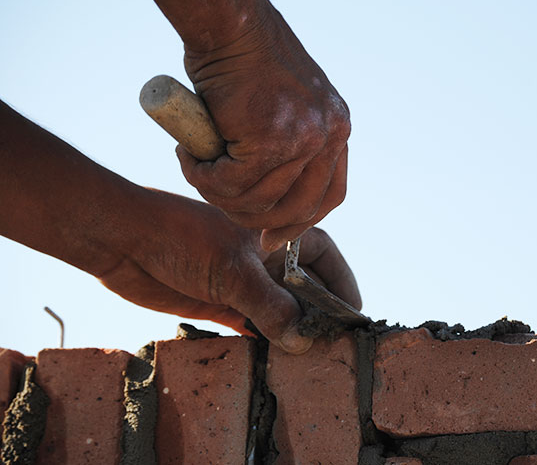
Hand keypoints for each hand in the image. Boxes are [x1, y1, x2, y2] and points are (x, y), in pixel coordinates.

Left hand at [98, 190, 360, 353]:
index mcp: (278, 235)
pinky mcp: (223, 303)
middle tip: (334, 345)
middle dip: (320, 315)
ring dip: (293, 332)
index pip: (326, 259)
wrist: (124, 240)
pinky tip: (277, 357)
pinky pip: (255, 325)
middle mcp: (267, 259)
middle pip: (306, 289)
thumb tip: (302, 341)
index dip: (342, 286)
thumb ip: (270, 305)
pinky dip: (266, 341)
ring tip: (311, 358)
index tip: (354, 317)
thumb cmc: (182, 235)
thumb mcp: (233, 268)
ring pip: (281, 310)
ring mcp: (245, 281)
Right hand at [177, 9, 350, 251]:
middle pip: (298, 208)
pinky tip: (189, 156)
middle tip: (223, 205)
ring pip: (258, 200)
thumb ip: (289, 147)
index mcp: (335, 129)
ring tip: (198, 169)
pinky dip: (203, 177)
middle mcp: (328, 135)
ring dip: (220, 194)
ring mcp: (303, 138)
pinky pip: (231, 183)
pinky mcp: (270, 138)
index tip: (272, 237)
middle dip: (256, 219)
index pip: (329, 195)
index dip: (298, 223)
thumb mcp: (285, 106)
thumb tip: (274, 197)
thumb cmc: (246, 62)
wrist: (229, 24)